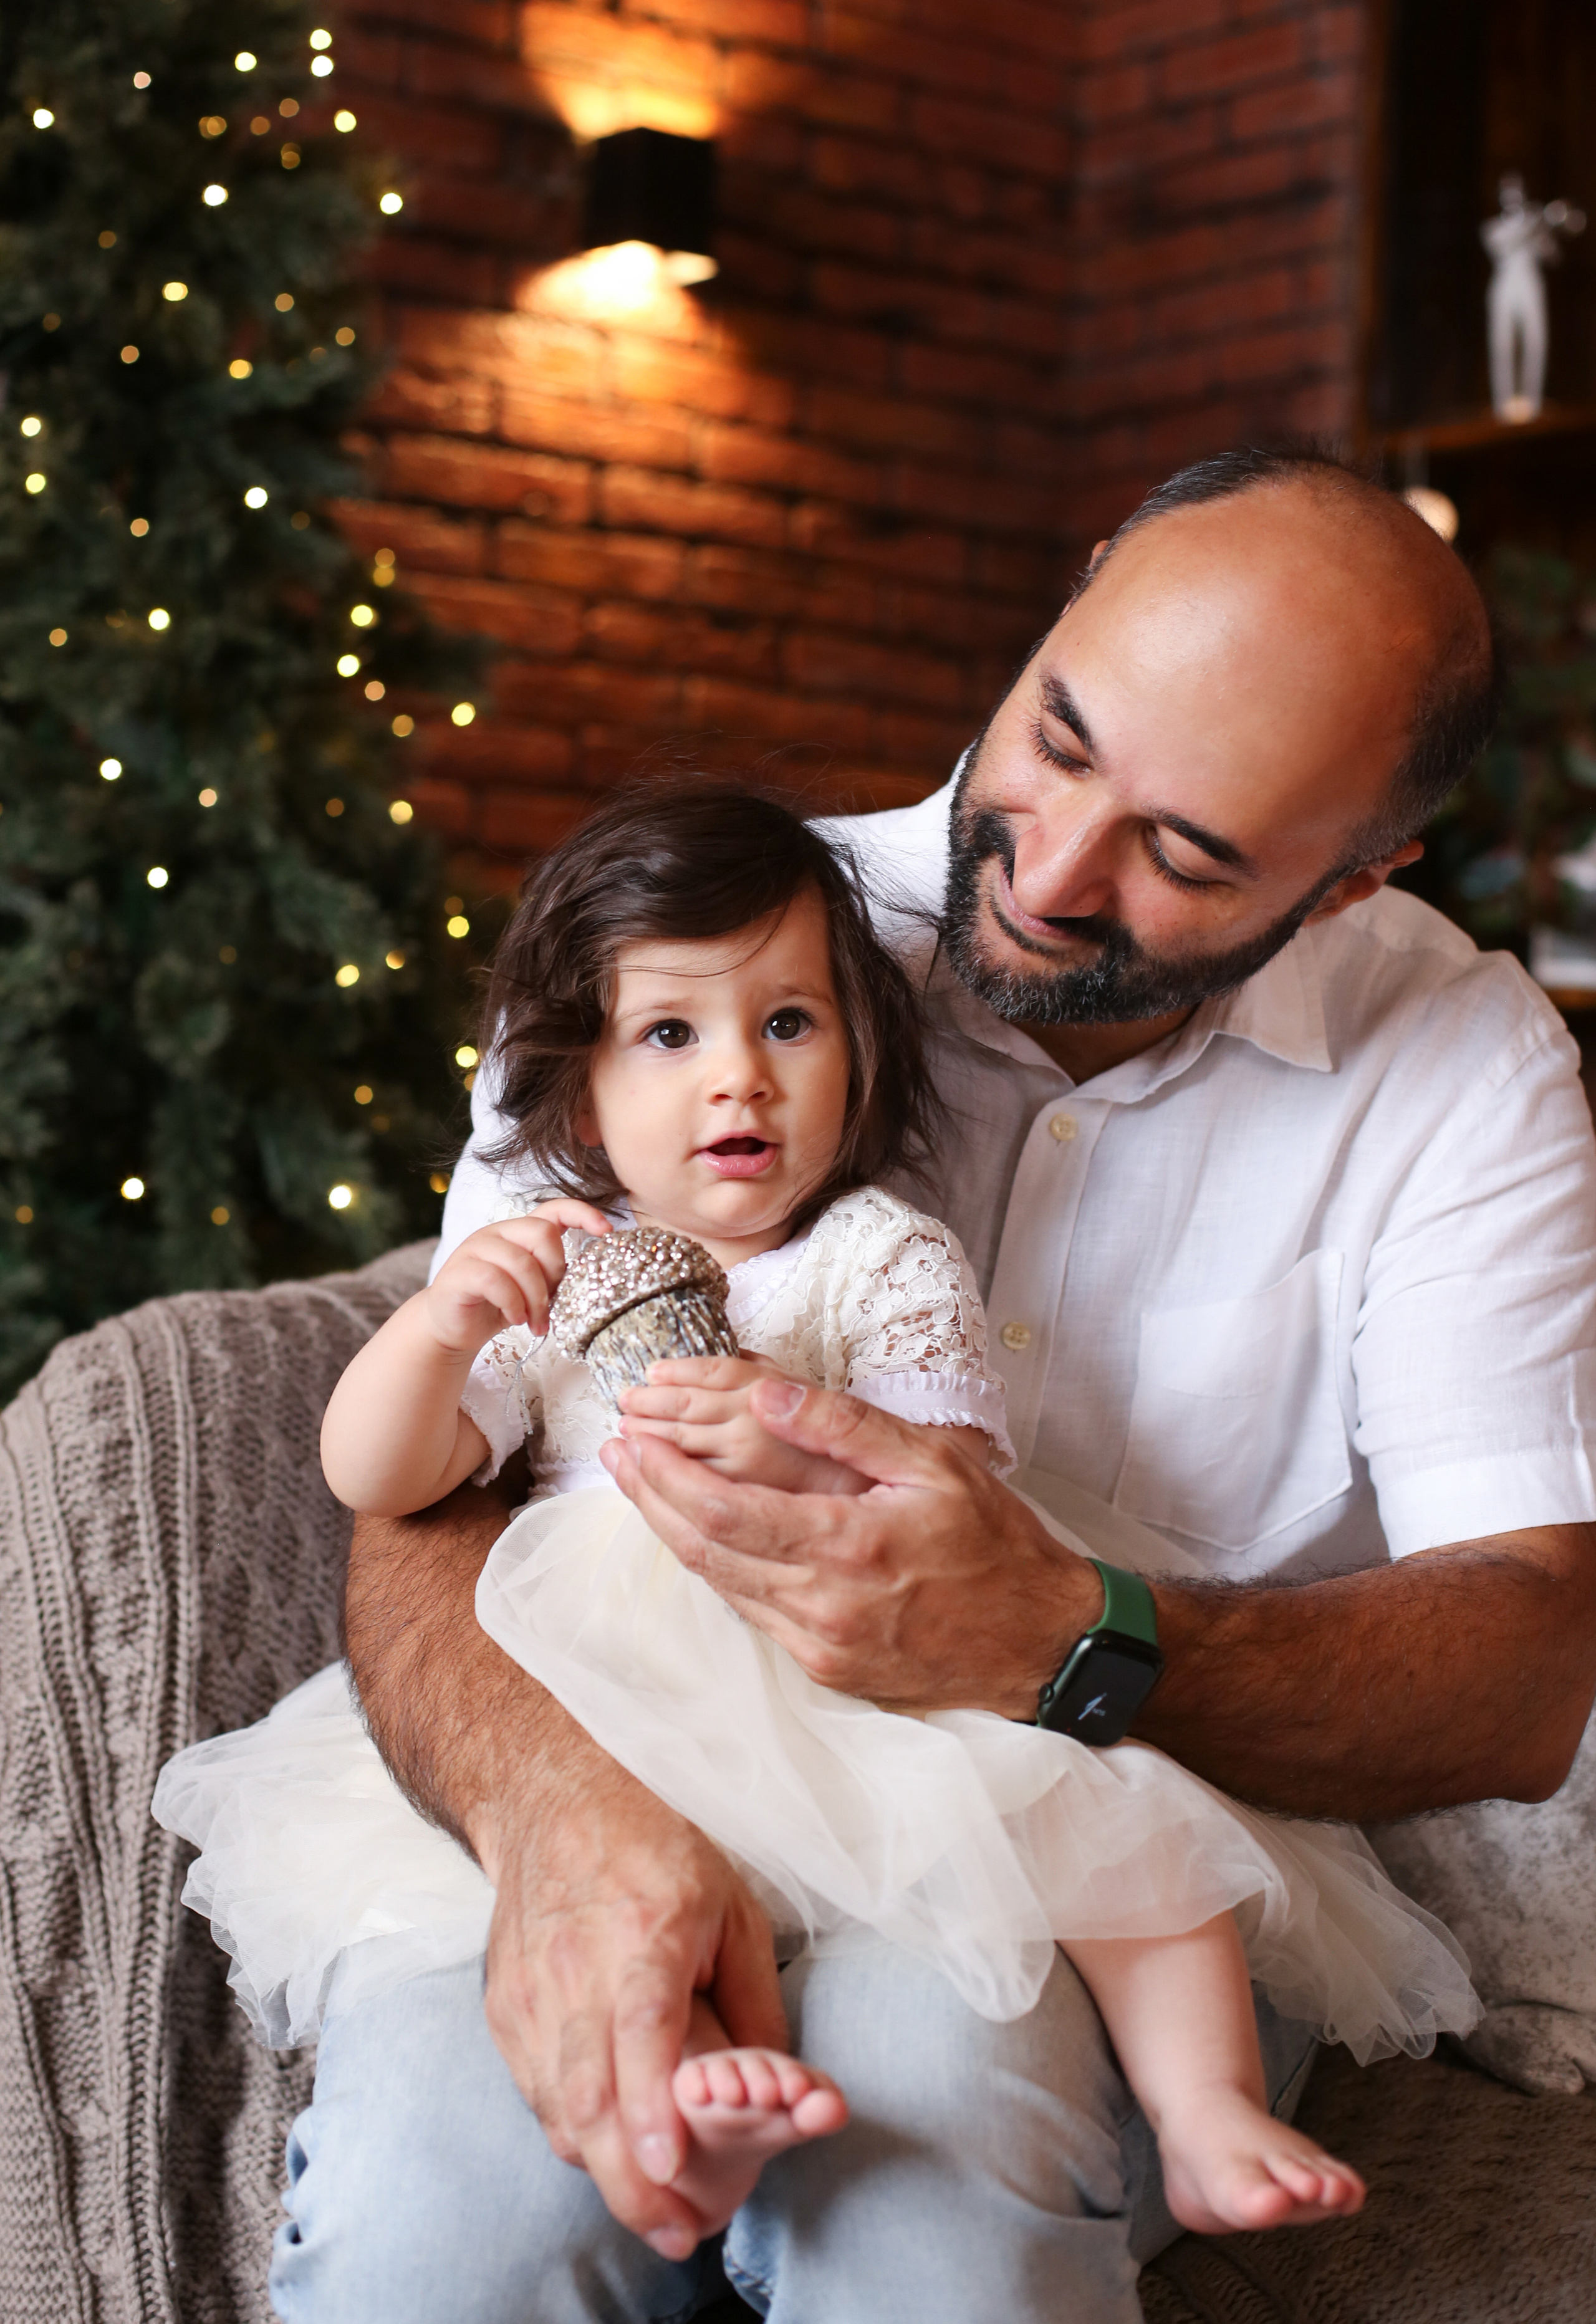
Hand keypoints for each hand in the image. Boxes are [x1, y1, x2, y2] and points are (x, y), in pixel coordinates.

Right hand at [421, 1200, 611, 1356]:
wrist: (452, 1329)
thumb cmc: (497, 1307)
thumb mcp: (533, 1289)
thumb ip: (552, 1276)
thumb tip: (590, 1276)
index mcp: (519, 1233)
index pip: (554, 1208)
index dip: (582, 1213)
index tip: (606, 1230)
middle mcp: (497, 1233)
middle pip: (542, 1233)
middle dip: (554, 1272)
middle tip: (551, 1305)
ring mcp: (475, 1249)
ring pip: (520, 1261)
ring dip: (535, 1298)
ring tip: (534, 1322)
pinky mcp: (459, 1272)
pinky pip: (495, 1280)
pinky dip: (512, 1302)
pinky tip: (515, 1318)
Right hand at [472, 1749, 787, 2258]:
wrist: (551, 1797)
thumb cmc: (658, 1848)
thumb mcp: (735, 1906)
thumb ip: (754, 2002)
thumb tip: (779, 2089)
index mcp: (645, 1931)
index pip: (639, 2029)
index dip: (650, 2104)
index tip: (668, 2166)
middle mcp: (576, 1966)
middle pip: (589, 2093)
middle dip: (629, 2180)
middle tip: (677, 2235)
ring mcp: (531, 1991)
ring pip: (558, 2105)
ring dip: (602, 2170)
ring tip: (655, 2216)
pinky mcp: (504, 2008)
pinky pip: (537, 2092)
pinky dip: (573, 2132)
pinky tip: (609, 2153)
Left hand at [602, 1377, 1101, 1715]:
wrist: (1043, 1641)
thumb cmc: (998, 1542)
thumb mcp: (933, 1462)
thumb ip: (843, 1426)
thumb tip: (760, 1393)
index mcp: (847, 1546)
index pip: (722, 1511)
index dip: (665, 1476)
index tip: (633, 1438)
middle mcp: (823, 1605)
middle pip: (704, 1550)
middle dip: (650, 1499)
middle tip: (615, 1454)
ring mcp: (820, 1646)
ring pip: (720, 1586)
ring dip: (674, 1533)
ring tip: (642, 1485)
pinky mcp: (826, 1668)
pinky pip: (752, 1612)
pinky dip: (718, 1569)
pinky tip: (701, 1534)